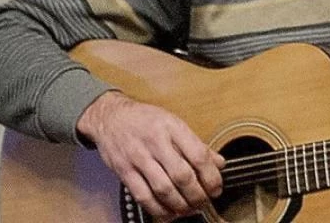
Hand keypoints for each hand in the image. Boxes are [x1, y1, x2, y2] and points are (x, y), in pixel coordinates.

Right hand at [76, 91, 224, 218]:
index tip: (216, 187)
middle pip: (182, 176)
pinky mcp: (124, 171)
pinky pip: (143, 196)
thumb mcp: (174, 123)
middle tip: (204, 202)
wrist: (110, 117)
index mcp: (173, 128)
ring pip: (163, 189)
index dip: (211, 176)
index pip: (198, 155)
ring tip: (189, 209)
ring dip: (180, 205)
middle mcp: (156, 142)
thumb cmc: (145, 119)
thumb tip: (219, 163)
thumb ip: (197, 144)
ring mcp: (139, 157)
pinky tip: (168, 212)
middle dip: (197, 195)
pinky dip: (158, 209)